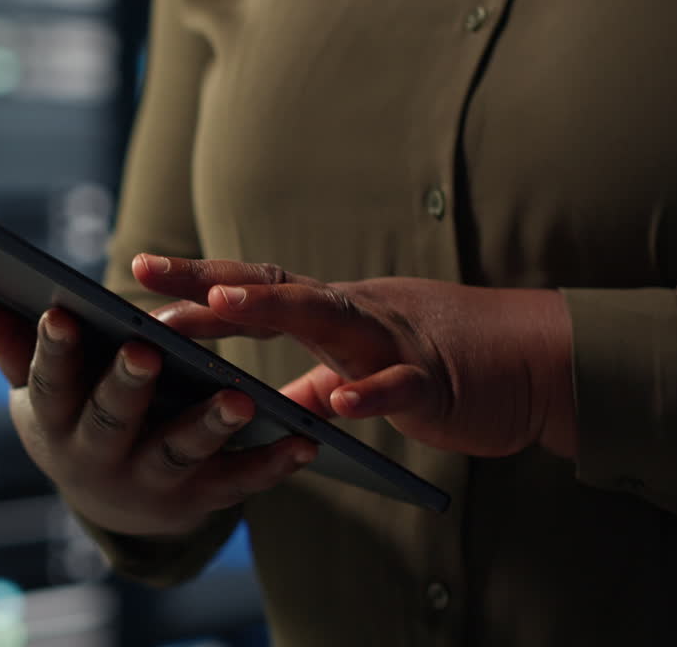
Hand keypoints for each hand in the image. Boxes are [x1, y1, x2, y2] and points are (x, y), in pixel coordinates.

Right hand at [0, 293, 317, 537]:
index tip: (60, 312)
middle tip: (147, 352)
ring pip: (180, 454)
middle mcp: (98, 460)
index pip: (49, 384)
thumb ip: (5, 342)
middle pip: (112, 422)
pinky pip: (237, 484)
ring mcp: (150, 483)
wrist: (112, 503)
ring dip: (210, 428)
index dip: (53, 352)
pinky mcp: (199, 500)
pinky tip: (305, 440)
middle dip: (128, 389)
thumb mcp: (36, 388)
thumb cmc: (71, 417)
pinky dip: (272, 465)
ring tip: (242, 399)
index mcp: (53, 423)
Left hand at [134, 255, 576, 458]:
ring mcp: (393, 342)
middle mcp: (353, 315)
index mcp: (331, 316)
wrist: (537, 365)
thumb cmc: (446, 364)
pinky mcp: (435, 381)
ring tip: (220, 304)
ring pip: (326, 318)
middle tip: (146, 272)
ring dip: (272, 308)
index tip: (139, 273)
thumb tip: (272, 404)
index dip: (197, 283)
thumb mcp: (364, 373)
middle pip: (272, 288)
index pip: (254, 290)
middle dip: (208, 280)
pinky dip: (371, 392)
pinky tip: (340, 403)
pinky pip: (399, 385)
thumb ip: (316, 387)